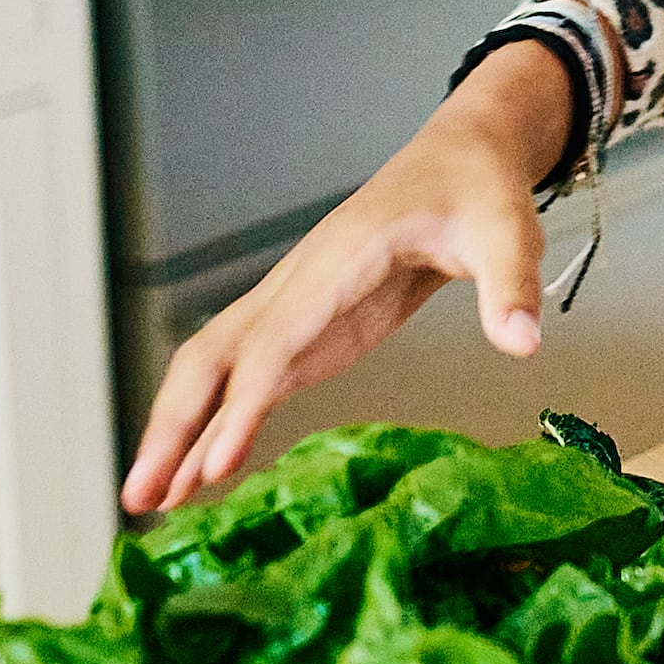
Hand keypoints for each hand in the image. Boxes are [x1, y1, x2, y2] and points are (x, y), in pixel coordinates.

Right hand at [121, 44, 565, 512]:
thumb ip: (510, 286)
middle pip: (211, 358)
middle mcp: (296, 286)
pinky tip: (200, 476)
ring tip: (149, 502)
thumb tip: (523, 343)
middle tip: (140, 497)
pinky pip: (248, 381)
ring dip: (180, 432)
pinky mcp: (309, 331)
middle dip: (173, 426)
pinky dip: (217, 426)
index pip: (274, 341)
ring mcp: (295, 309)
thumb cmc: (477, 192)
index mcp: (336, 261)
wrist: (460, 160)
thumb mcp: (506, 231)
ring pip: (213, 371)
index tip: (213, 465)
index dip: (241, 404)